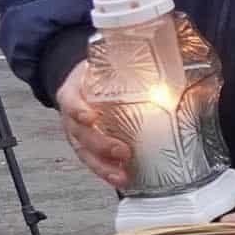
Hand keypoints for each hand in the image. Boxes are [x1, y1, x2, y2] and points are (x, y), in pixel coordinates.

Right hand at [54, 61, 134, 190]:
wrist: (80, 82)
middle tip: (122, 150)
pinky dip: (106, 172)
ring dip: (103, 166)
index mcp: (73, 92)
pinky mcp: (86, 146)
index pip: (71, 101)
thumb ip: (123, 63)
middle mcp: (72, 116)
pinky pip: (93, 161)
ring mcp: (77, 134)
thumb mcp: (103, 64)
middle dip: (101, 145)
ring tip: (120, 175)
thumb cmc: (95, 75)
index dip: (78, 110)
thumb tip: (163, 55)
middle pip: (80, 134)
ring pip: (85, 153)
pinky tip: (120, 178)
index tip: (90, 117)